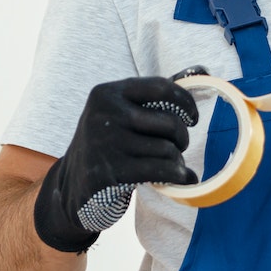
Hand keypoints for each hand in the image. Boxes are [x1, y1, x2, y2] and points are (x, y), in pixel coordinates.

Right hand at [32, 75, 199, 253]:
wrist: (73, 183)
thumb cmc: (105, 145)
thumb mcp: (112, 115)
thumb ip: (144, 103)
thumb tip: (198, 88)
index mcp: (107, 93)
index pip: (160, 87)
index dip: (185, 102)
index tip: (192, 117)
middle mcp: (105, 114)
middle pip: (169, 122)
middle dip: (182, 138)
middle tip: (178, 147)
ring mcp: (107, 143)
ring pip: (167, 149)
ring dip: (177, 160)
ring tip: (171, 164)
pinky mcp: (113, 171)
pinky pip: (160, 169)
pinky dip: (176, 174)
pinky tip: (178, 177)